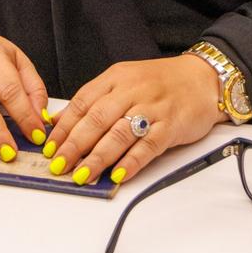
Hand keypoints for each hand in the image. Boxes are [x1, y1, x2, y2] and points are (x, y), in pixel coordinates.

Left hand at [41, 55, 226, 185]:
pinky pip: (149, 146)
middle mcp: (132, 90)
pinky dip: (132, 162)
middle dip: (75, 145)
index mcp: (116, 78)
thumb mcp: (123, 81)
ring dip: (98, 157)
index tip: (49, 148)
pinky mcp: (171, 124)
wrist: (202, 78)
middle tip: (59, 166)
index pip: (83, 102)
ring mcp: (152, 107)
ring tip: (83, 175)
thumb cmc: (160, 82)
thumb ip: (93, 100)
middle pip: (97, 118)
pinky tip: (119, 175)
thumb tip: (59, 121)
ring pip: (119, 133)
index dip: (64, 127)